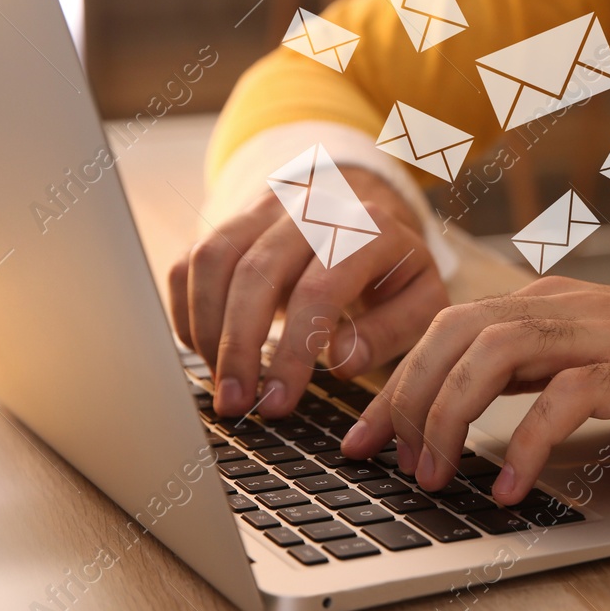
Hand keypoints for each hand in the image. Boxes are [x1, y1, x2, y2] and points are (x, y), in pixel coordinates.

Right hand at [169, 166, 448, 418]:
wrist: (366, 206)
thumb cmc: (393, 268)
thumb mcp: (420, 298)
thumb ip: (392, 330)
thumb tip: (342, 360)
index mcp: (367, 226)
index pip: (319, 289)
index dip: (294, 352)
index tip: (278, 404)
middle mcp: (311, 206)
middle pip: (255, 271)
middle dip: (237, 347)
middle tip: (235, 404)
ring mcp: (265, 207)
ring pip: (213, 259)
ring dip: (207, 329)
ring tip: (222, 383)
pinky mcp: (232, 218)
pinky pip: (192, 260)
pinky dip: (189, 310)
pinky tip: (206, 350)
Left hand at [339, 277, 609, 504]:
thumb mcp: (593, 359)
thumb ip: (533, 372)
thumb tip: (463, 407)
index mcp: (547, 305)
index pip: (447, 329)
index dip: (395, 381)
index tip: (361, 435)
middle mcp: (565, 309)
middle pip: (456, 333)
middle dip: (405, 397)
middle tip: (384, 459)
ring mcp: (603, 334)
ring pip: (494, 354)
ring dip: (450, 416)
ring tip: (435, 475)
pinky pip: (565, 398)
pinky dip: (525, 443)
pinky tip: (509, 487)